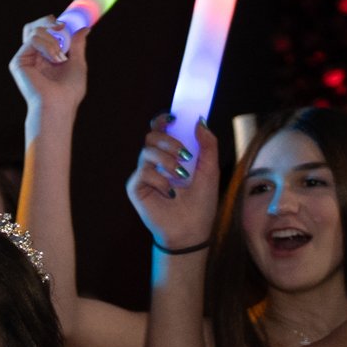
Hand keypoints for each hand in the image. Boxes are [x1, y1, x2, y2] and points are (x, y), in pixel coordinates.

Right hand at [9, 16, 88, 114]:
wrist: (59, 105)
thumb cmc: (69, 91)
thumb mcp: (78, 63)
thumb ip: (77, 44)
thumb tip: (84, 28)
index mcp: (46, 57)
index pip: (45, 31)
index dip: (55, 24)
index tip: (68, 25)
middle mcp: (34, 56)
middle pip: (34, 26)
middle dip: (49, 22)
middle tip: (62, 28)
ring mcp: (25, 58)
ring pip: (34, 30)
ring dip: (52, 39)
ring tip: (60, 56)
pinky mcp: (19, 62)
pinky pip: (32, 39)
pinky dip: (47, 45)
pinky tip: (54, 58)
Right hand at [126, 115, 219, 249]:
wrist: (192, 231)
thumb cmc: (201, 204)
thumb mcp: (210, 170)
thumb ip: (208, 145)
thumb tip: (200, 121)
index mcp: (172, 155)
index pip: (161, 130)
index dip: (163, 119)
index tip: (174, 116)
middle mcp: (155, 163)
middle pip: (151, 136)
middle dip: (169, 141)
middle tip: (185, 154)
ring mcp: (144, 175)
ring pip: (146, 152)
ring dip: (166, 160)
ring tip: (180, 175)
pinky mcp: (136, 188)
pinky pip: (143, 172)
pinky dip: (159, 180)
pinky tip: (169, 192)